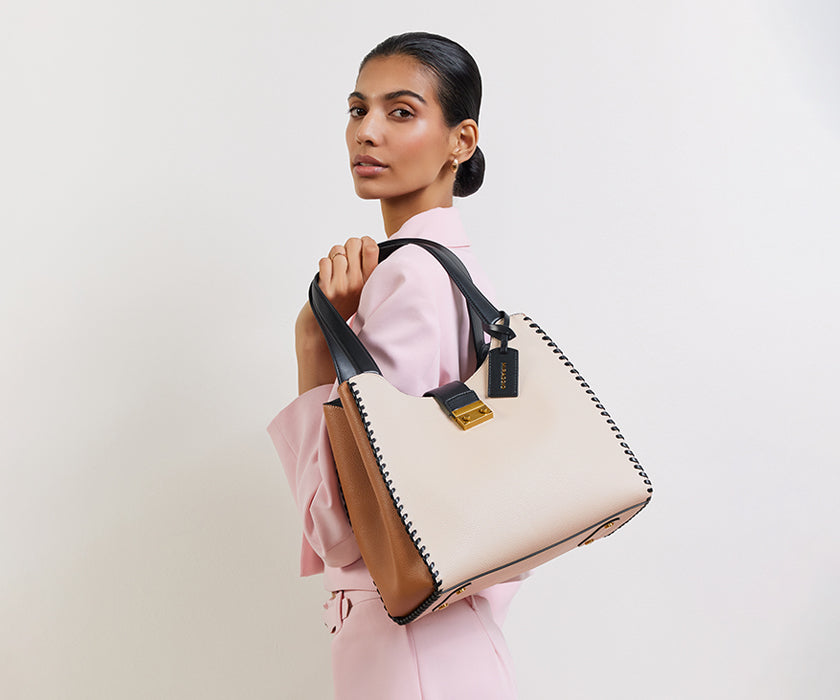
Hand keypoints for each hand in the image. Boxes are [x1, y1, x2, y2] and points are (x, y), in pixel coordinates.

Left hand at [294, 236, 377, 393]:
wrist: (322, 329)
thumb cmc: (343, 306)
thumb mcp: (363, 290)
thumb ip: (366, 269)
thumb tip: (365, 241)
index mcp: (371, 282)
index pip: (371, 246)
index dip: (364, 242)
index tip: (361, 250)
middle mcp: (358, 283)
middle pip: (353, 242)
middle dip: (348, 247)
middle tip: (346, 261)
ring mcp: (342, 286)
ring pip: (337, 251)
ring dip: (334, 258)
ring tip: (335, 272)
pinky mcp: (326, 288)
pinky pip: (324, 261)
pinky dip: (323, 266)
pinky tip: (327, 278)